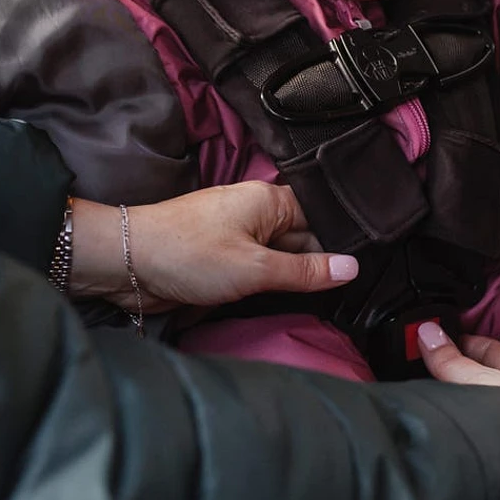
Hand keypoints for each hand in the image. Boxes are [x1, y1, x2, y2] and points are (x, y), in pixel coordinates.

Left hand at [70, 182, 358, 311]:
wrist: (127, 263)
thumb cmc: (192, 255)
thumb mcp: (256, 268)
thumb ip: (306, 271)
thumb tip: (353, 267)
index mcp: (270, 200)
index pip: (321, 216)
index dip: (344, 239)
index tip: (372, 265)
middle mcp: (257, 212)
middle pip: (304, 236)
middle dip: (321, 262)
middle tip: (356, 292)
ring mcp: (239, 235)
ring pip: (282, 255)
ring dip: (296, 276)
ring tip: (334, 299)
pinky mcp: (223, 257)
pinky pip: (260, 267)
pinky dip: (273, 282)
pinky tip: (292, 299)